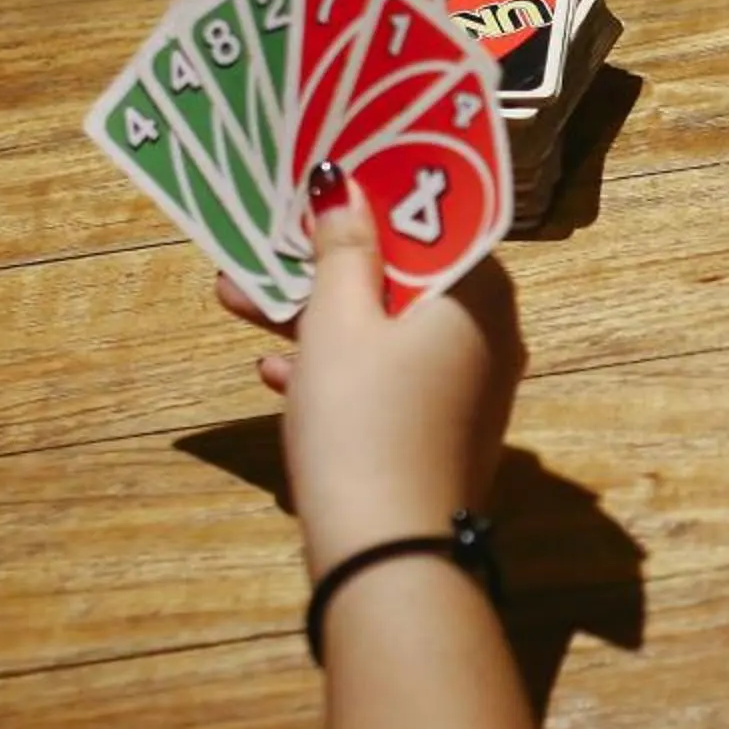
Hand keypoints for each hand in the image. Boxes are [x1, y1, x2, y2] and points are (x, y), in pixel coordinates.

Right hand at [215, 161, 526, 579]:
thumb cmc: (363, 420)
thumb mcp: (339, 324)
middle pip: (404, 274)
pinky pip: (390, 376)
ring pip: (388, 327)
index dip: (379, 192)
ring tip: (238, 296)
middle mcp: (490, 334)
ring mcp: (469, 385)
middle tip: (264, 235)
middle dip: (327, 258)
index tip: (326, 175)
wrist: (389, 552)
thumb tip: (347, 186)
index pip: (439, 216)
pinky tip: (277, 370)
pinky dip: (338, 366)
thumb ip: (343, 249)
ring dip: (316, 313)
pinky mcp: (442, 427)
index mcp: (481, 295)